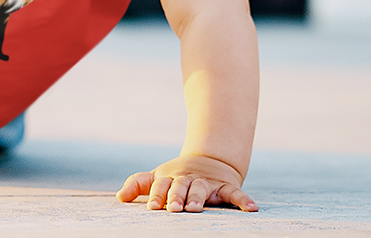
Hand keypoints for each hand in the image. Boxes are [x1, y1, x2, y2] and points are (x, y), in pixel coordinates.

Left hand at [116, 155, 256, 212]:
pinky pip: (235, 193)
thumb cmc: (177, 176)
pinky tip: (251, 209)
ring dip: (199, 198)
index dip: (157, 195)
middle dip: (176, 197)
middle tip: (174, 209)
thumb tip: (119, 197)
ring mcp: (207, 182)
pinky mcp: (225, 186)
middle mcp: (187, 179)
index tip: (153, 208)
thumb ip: (139, 185)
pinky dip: (243, 200)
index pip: (160, 185)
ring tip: (195, 208)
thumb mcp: (157, 178)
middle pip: (180, 187)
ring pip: (202, 189)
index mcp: (169, 178)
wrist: (208, 160)